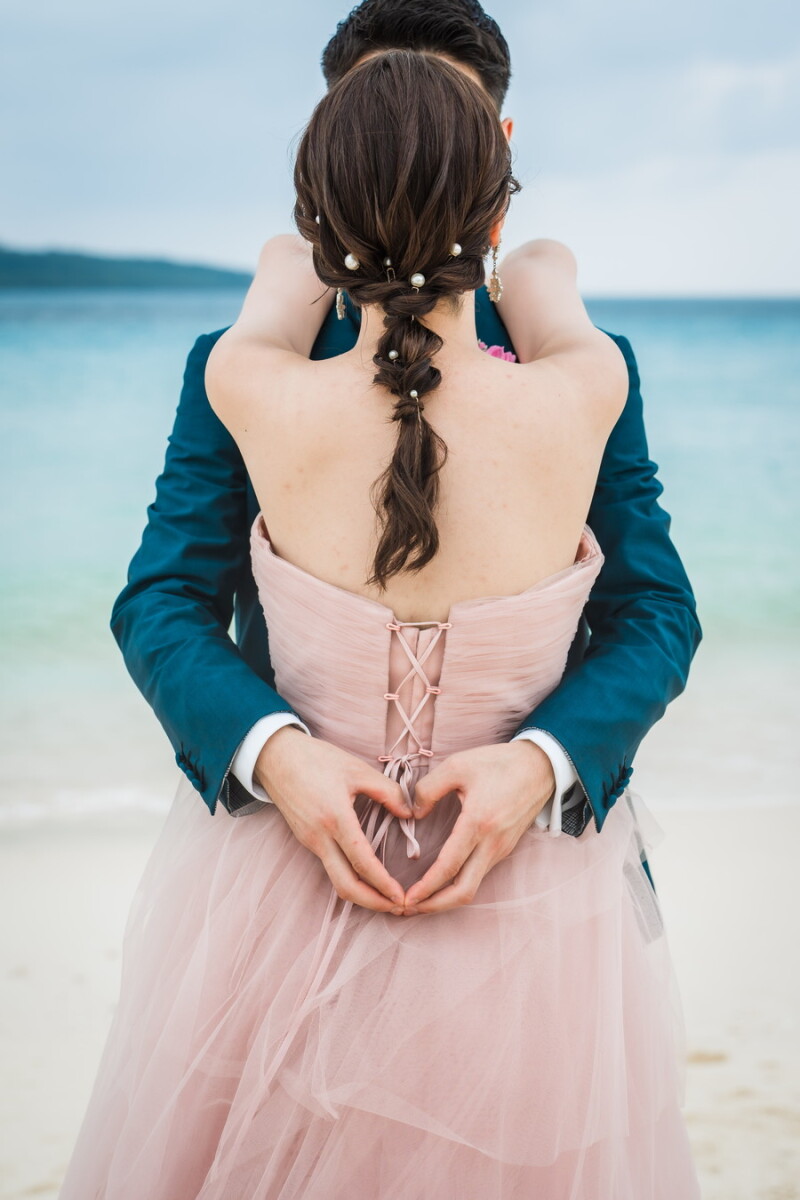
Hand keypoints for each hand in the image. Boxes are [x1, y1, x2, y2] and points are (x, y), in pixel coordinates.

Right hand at [255, 726, 410, 913]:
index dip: (384, 885)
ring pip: (336, 880)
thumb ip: (388, 791)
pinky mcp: (306, 840)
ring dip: (362, 893)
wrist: (275, 756)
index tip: (402, 897)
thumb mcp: (357, 769)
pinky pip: (329, 866)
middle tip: (398, 908)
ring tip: (387, 896)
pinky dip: (350, 878)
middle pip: (345, 886)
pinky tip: (367, 876)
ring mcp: (310, 841)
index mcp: (335, 818)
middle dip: (373, 903)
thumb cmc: (316, 758)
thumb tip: (410, 813)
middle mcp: (319, 837)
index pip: (362, 863)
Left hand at [401, 741, 555, 914]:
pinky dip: (457, 884)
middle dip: (434, 905)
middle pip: (464, 891)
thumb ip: (428, 789)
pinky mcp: (504, 848)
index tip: (406, 898)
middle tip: (407, 908)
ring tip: (419, 899)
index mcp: (479, 822)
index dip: (426, 887)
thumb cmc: (499, 763)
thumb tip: (412, 814)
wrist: (540, 766)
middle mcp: (492, 843)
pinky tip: (441, 880)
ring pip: (472, 886)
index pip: (449, 866)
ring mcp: (501, 849)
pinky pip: (479, 874)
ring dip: (445, 898)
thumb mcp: (458, 765)